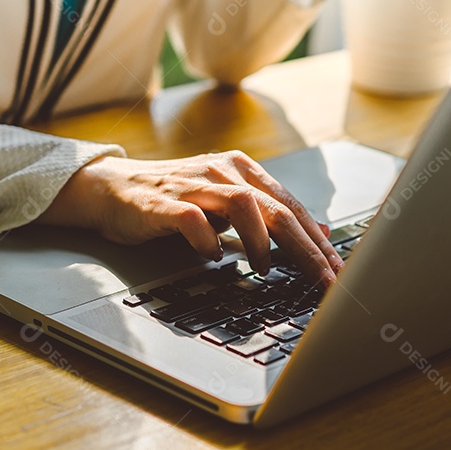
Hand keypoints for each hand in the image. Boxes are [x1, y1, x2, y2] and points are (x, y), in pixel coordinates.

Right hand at [38, 151, 343, 287]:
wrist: (112, 190)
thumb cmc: (172, 202)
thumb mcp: (226, 205)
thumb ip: (268, 216)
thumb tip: (319, 233)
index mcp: (241, 170)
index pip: (291, 206)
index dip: (318, 241)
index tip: (338, 271)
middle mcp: (222, 172)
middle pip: (277, 208)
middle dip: (306, 248)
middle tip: (324, 280)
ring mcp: (194, 186)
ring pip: (244, 206)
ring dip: (261, 242)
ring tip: (265, 269)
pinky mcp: (165, 203)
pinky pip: (194, 221)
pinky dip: (209, 242)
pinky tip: (213, 257)